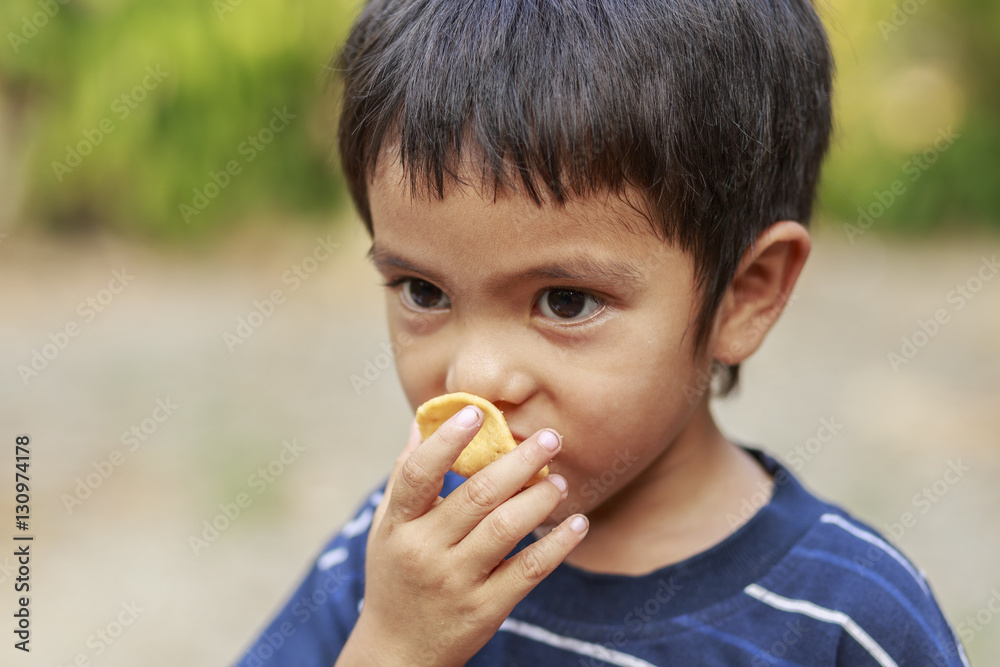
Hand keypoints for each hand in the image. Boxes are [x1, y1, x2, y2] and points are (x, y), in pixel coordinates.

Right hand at [337, 405, 588, 665]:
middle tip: (550, 438)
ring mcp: (456, 582)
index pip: (419, 474)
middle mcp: (425, 552)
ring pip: (505, 529)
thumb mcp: (387, 529)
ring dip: (539, 499)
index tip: (477, 412)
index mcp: (398, 526)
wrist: (398, 655)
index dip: (447, 440)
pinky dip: (557, 545)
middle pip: (475, 496)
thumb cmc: (396, 577)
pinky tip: (577, 523)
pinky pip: (528, 571)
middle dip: (517, 462)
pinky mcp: (485, 609)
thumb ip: (406, 475)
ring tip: (560, 481)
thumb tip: (422, 420)